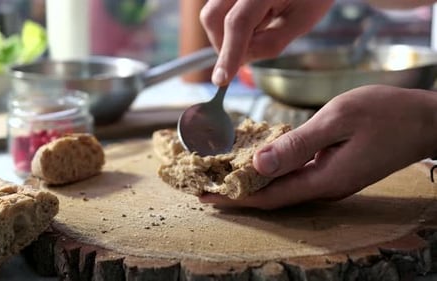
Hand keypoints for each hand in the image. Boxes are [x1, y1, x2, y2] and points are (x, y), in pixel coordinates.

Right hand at [200, 0, 333, 85]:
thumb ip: (271, 43)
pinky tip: (254, 19)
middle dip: (223, 44)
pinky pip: (217, 9)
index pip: (238, 23)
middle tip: (246, 54)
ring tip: (258, 28)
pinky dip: (228, 23)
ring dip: (226, 33)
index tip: (222, 80)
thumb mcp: (302, 22)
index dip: (229, 54)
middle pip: (212, 17)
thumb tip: (241, 60)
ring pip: (211, 14)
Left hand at [200, 85, 436, 208]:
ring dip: (252, 186)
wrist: (423, 121)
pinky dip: (272, 174)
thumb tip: (258, 165)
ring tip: (223, 178)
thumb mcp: (337, 121)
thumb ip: (297, 145)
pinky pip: (296, 178)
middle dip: (237, 195)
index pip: (268, 197)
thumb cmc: (385, 114)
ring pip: (283, 188)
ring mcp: (331, 181)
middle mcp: (324, 187)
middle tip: (205, 188)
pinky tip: (258, 166)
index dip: (234, 199)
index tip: (205, 197)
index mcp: (323, 179)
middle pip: (272, 198)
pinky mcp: (335, 172)